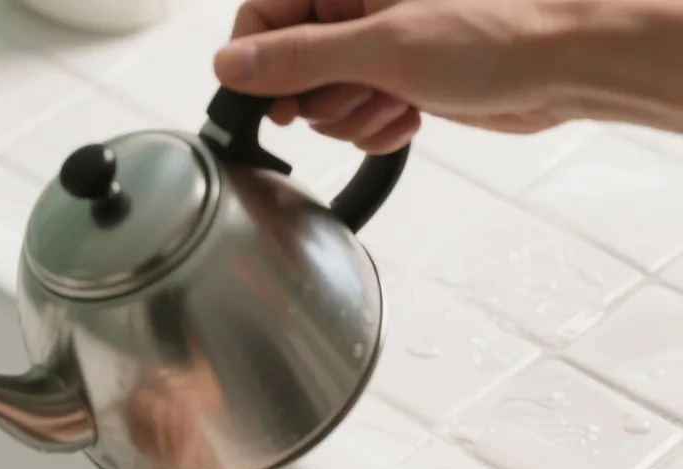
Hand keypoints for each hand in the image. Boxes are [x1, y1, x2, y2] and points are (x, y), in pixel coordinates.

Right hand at [212, 0, 586, 151]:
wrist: (567, 63)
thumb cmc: (497, 32)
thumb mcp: (382, 47)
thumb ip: (297, 57)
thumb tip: (230, 65)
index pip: (259, 18)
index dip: (259, 67)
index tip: (276, 103)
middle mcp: (355, 7)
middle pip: (287, 67)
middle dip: (320, 98)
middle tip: (362, 93)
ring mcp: (377, 43)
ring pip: (321, 99)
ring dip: (352, 118)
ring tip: (396, 103)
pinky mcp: (398, 76)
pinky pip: (355, 115)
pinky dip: (376, 127)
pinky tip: (410, 115)